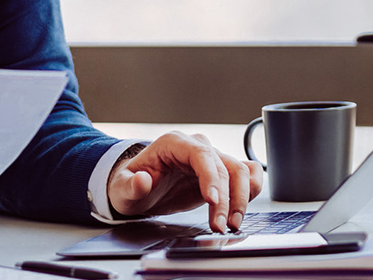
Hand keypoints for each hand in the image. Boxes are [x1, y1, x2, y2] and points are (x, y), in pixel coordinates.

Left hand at [107, 131, 264, 232]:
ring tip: (232, 224)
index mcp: (174, 144)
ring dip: (241, 199)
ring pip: (240, 172)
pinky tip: (243, 209)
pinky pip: (245, 175)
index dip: (211, 177)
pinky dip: (251, 190)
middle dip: (227, 199)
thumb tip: (141, 180)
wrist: (138, 188)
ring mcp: (211, 160)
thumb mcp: (121, 188)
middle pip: (225, 167)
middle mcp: (197, 147)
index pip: (201, 155)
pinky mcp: (220, 175)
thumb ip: (130, 185)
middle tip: (221, 226)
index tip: (213, 201)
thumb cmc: (130, 185)